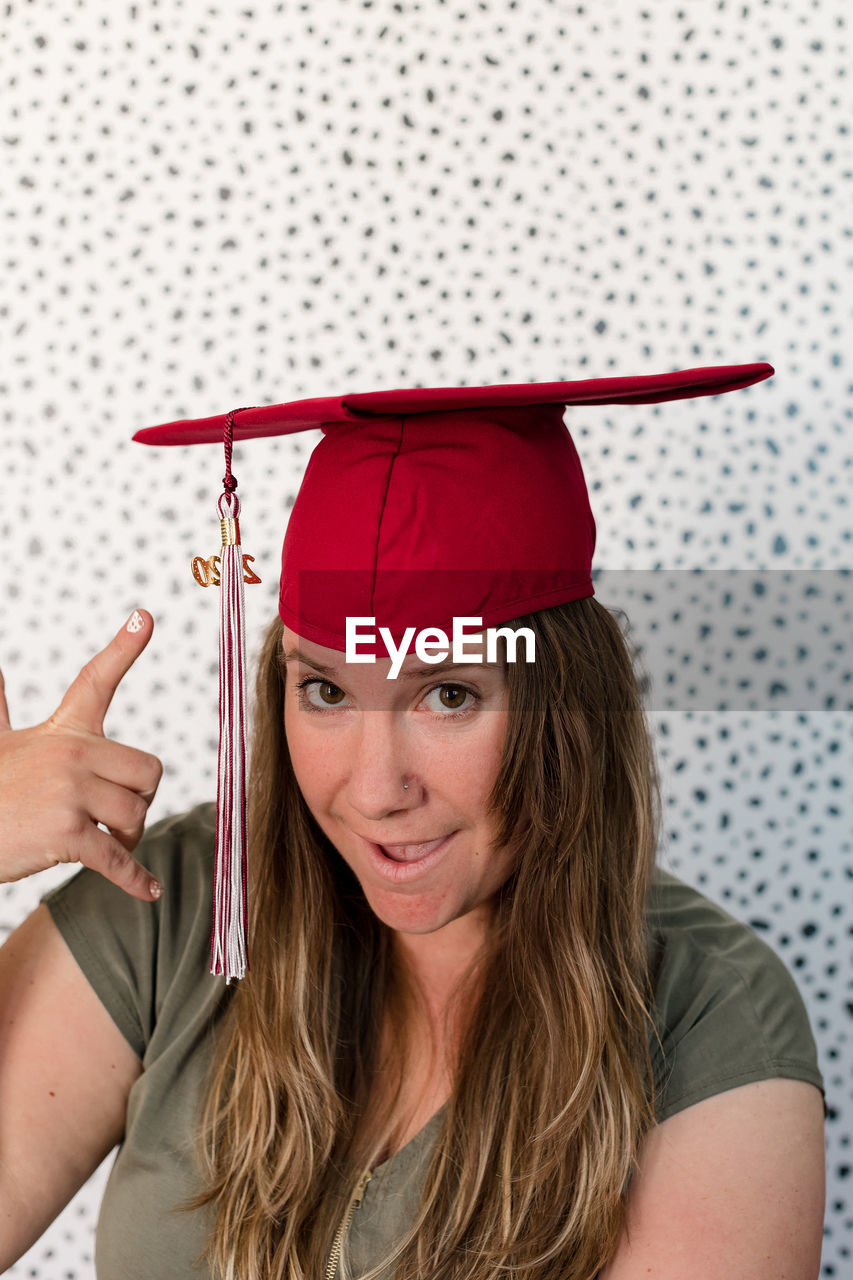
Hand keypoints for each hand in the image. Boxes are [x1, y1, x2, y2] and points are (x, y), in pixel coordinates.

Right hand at [0, 610, 163, 899]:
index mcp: (61, 731)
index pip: (95, 678)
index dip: (123, 645)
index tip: (146, 616)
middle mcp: (70, 753)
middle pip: (148, 771)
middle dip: (142, 797)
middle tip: (120, 812)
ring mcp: (69, 792)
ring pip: (136, 813)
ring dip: (130, 836)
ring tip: (107, 842)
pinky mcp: (66, 832)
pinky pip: (116, 856)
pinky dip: (134, 879)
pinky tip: (147, 891)